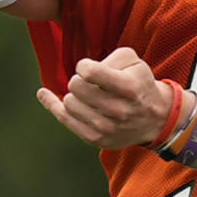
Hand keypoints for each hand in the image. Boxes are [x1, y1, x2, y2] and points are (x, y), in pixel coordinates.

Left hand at [36, 47, 177, 149]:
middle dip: (79, 80)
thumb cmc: (139, 83)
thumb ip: (110, 58)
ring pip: (69, 102)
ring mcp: (105, 128)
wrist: (153, 118)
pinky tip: (43, 94)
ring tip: (88, 94)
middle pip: (76, 87)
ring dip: (74, 94)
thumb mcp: (134, 61)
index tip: (87, 68)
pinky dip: (52, 104)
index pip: (91, 73)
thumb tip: (84, 69)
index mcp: (128, 87)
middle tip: (90, 83)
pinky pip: (64, 119)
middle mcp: (117, 110)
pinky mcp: (95, 139)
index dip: (84, 66)